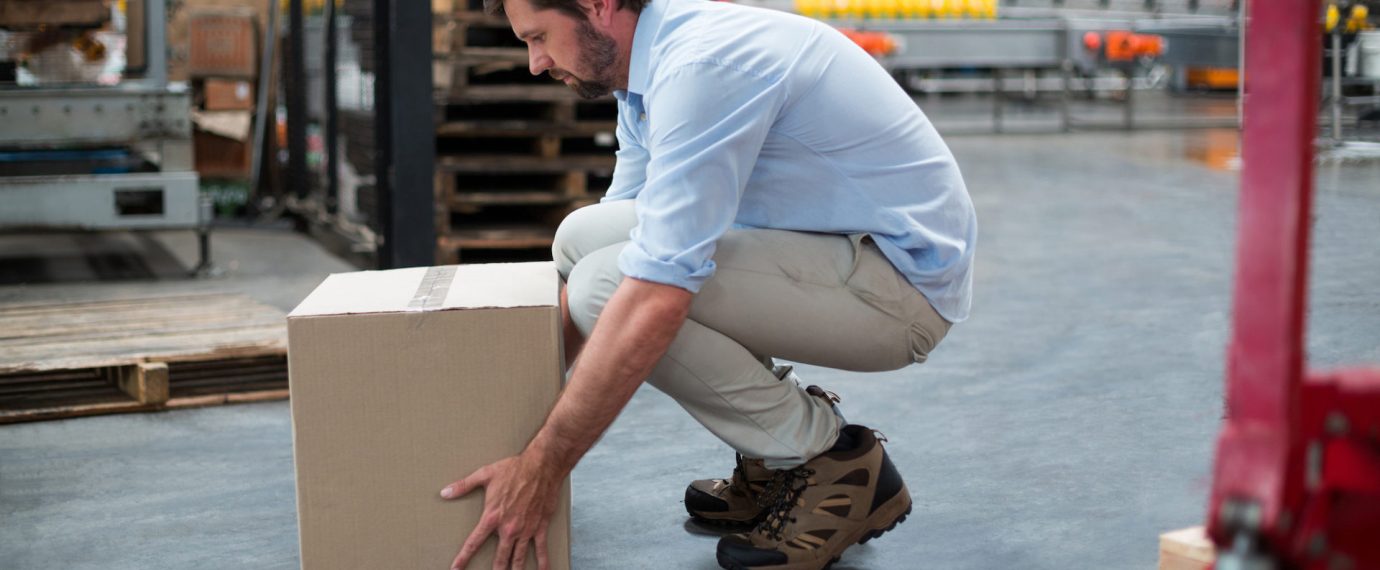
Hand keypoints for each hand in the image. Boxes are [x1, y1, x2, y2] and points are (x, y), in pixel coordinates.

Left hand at [441, 451, 561, 569]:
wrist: (542, 466)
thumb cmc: (514, 469)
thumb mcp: (485, 475)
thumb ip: (463, 485)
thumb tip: (445, 492)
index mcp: (492, 517)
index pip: (474, 542)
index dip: (464, 557)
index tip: (456, 568)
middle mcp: (509, 528)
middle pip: (499, 557)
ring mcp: (525, 529)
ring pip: (518, 558)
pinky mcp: (539, 527)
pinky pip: (541, 548)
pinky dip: (543, 562)